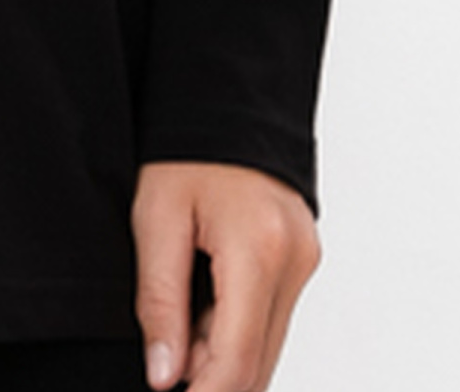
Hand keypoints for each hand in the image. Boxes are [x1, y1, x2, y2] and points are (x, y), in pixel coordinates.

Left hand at [131, 159, 320, 391]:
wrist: (225, 97)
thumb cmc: (185, 150)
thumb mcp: (156, 218)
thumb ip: (160, 302)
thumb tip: (164, 377)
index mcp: (259, 250)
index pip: (238, 360)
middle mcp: (294, 262)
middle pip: (259, 363)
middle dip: (211, 380)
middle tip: (164, 370)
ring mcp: (304, 261)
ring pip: (267, 346)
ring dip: (222, 358)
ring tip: (176, 335)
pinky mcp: (301, 258)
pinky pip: (271, 319)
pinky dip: (236, 332)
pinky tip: (200, 314)